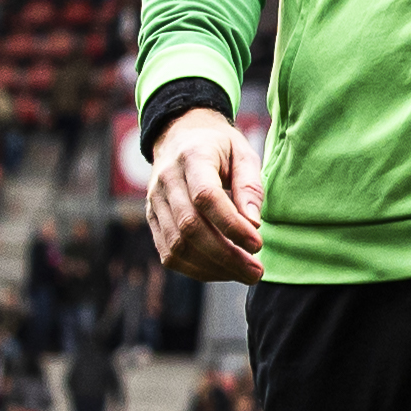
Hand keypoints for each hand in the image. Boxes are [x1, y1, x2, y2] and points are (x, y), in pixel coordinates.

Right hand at [145, 108, 260, 281]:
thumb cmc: (219, 147)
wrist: (179, 136)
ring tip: (245, 274)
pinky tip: (223, 271)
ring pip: (176, 246)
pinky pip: (168, 253)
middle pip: (190, 226)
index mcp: (192, 157)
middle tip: (256, 272)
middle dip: (226, 255)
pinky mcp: (152, 219)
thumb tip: (253, 223)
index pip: (206, 197)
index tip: (258, 244)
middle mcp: (167, 181)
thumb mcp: (243, 153)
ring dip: (213, 267)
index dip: (232, 225)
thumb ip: (250, 186)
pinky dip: (196, 269)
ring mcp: (154, 202)